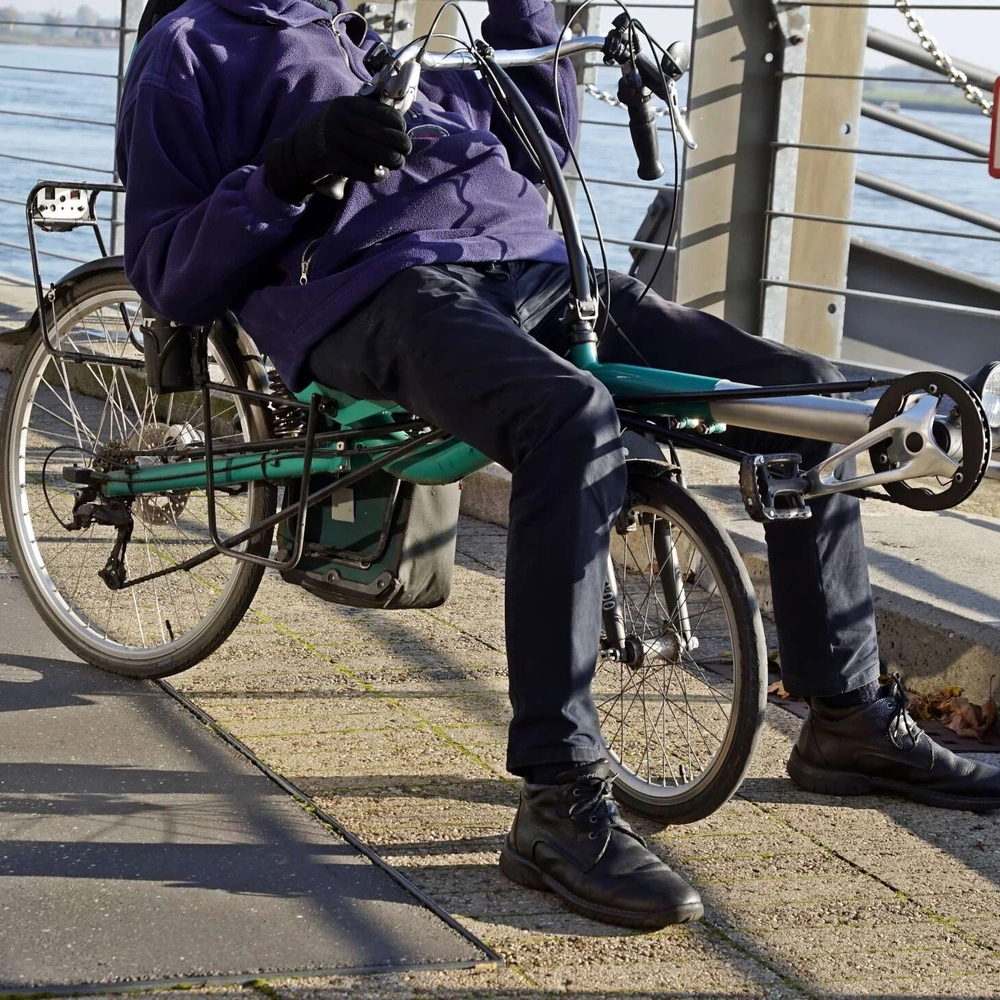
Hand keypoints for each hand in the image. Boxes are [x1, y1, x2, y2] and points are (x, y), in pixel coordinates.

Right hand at [264, 95, 412, 203]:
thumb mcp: (345, 118)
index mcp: (347, 104)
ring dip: (392, 160)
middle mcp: (339, 117)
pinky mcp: (330, 159)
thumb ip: (367, 117)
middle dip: (400, 144)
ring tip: (396, 163)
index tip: (403, 133)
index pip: (383, 113)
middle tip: (405, 152)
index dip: (399, 124)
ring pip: (374, 151)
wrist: (296, 154)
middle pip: (382, 133)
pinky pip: (362, 168)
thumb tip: (401, 125)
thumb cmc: (330, 137)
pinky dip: (376, 174)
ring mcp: (333, 138)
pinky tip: (379, 174)